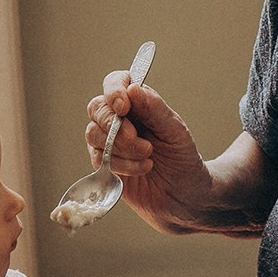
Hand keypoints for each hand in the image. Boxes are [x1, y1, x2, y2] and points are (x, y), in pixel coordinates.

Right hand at [83, 78, 210, 227]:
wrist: (183, 194)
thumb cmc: (181, 157)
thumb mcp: (175, 130)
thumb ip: (154, 108)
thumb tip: (132, 88)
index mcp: (137, 102)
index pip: (114, 82)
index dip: (113, 91)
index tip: (123, 107)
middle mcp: (118, 118)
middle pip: (97, 108)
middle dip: (117, 127)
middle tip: (143, 144)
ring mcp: (108, 141)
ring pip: (93, 134)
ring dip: (122, 148)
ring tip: (148, 158)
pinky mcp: (104, 164)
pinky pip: (98, 159)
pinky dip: (122, 165)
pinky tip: (142, 169)